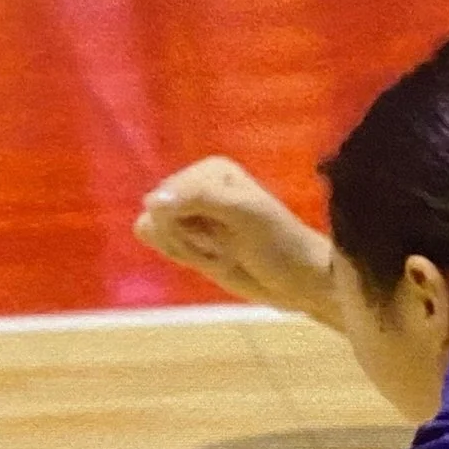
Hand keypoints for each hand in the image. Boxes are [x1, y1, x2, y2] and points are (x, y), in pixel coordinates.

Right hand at [135, 154, 334, 318]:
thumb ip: (201, 200)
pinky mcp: (187, 234)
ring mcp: (190, 210)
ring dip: (188, 249)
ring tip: (222, 251)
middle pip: (156, 214)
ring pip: (154, 230)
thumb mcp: (245, 215)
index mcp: (210, 170)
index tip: (229, 232)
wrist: (295, 279)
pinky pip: (159, 242)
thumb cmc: (277, 243)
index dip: (191, 224)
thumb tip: (153, 202)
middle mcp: (196, 184)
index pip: (166, 198)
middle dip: (190, 239)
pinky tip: (209, 257)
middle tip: (227, 244)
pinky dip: (182, 254)